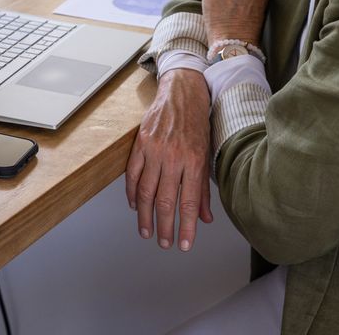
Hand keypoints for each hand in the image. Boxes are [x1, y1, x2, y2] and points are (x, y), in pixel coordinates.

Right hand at [125, 68, 212, 250]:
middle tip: (164, 243)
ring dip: (145, 216)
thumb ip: (203, 188)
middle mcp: (173, 157)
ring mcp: (154, 150)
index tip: (185, 244)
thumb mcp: (206, 155)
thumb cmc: (197, 124)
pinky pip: (133, 174)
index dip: (186, 227)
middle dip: (164, 227)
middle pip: (165, 201)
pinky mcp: (140, 144)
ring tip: (147, 231)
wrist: (182, 93)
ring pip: (146, 192)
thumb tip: (205, 217)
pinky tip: (135, 206)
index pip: (189, 202)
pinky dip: (132, 193)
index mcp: (194, 161)